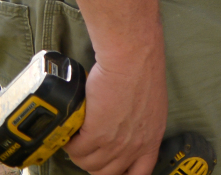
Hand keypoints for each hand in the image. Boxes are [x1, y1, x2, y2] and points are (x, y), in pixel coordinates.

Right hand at [63, 51, 167, 174]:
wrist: (132, 56)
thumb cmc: (140, 72)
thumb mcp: (149, 106)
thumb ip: (138, 125)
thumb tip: (121, 133)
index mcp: (152, 138)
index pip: (140, 173)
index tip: (111, 170)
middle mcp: (136, 145)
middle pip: (107, 172)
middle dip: (93, 162)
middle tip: (87, 146)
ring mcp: (116, 142)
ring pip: (87, 163)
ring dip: (79, 152)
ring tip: (78, 135)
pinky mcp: (97, 133)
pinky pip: (76, 150)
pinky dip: (69, 141)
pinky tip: (71, 129)